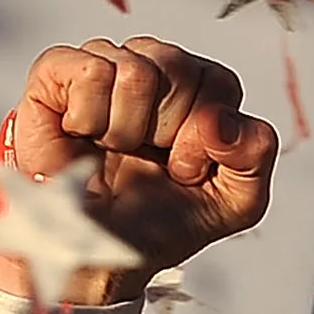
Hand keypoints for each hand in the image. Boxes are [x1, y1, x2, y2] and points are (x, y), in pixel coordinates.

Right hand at [0, 38, 276, 303]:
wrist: (101, 249)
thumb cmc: (163, 221)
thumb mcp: (237, 200)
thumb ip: (257, 152)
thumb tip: (223, 120)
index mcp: (200, 90)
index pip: (219, 81)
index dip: (203, 133)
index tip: (185, 169)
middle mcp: (153, 67)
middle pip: (177, 64)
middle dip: (166, 130)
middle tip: (148, 160)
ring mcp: (105, 64)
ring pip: (135, 69)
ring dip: (127, 129)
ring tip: (115, 151)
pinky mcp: (57, 71)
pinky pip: (90, 70)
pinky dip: (89, 117)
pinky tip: (85, 135)